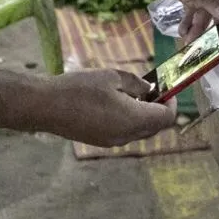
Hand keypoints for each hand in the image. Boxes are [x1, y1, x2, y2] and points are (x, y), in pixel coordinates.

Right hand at [42, 69, 175, 146]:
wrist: (46, 106)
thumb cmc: (80, 88)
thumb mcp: (112, 77)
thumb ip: (137, 84)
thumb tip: (150, 90)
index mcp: (133, 120)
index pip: (166, 118)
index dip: (172, 103)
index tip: (167, 88)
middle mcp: (126, 136)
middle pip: (155, 128)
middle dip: (160, 109)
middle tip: (156, 89)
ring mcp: (112, 142)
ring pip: (140, 132)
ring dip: (145, 115)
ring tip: (136, 94)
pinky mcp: (100, 141)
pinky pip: (125, 133)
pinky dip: (130, 120)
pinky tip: (119, 103)